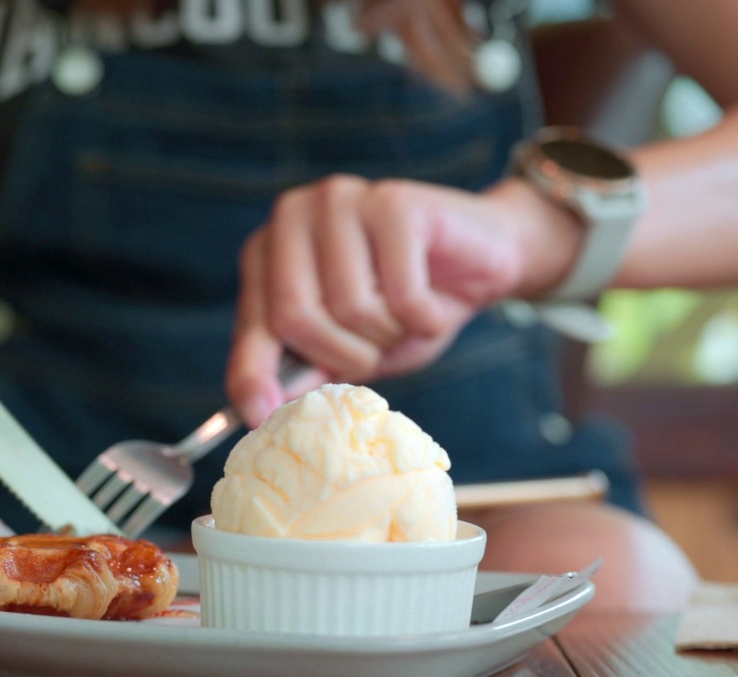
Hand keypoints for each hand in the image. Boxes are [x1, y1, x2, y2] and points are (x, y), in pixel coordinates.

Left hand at [226, 174, 553, 426]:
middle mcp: (294, 214)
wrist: (484, 260)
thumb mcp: (348, 348)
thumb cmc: (407, 306)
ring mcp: (342, 199)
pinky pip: (401, 295)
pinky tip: (434, 303)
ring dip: (389, 335)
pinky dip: (425, 319)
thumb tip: (258, 409)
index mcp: (267, 249)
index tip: (258, 417)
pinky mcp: (394, 201)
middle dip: (344, 356)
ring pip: (351, 307)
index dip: (253, 376)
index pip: (253, 324)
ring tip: (407, 314)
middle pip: (295, 315)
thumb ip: (302, 369)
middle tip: (376, 351)